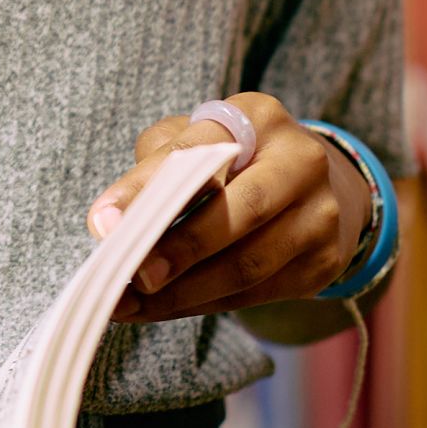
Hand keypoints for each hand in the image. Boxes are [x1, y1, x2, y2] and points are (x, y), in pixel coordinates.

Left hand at [89, 91, 364, 322]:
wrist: (318, 188)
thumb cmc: (234, 161)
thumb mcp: (195, 142)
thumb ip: (155, 169)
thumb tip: (108, 222)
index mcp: (258, 118)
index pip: (197, 150)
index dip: (146, 188)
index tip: (103, 224)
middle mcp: (300, 161)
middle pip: (237, 212)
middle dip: (178, 250)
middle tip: (131, 277)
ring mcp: (320, 214)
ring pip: (247, 265)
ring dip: (184, 293)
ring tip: (133, 305)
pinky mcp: (323, 262)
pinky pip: (256, 293)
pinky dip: (204, 305)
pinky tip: (165, 309)